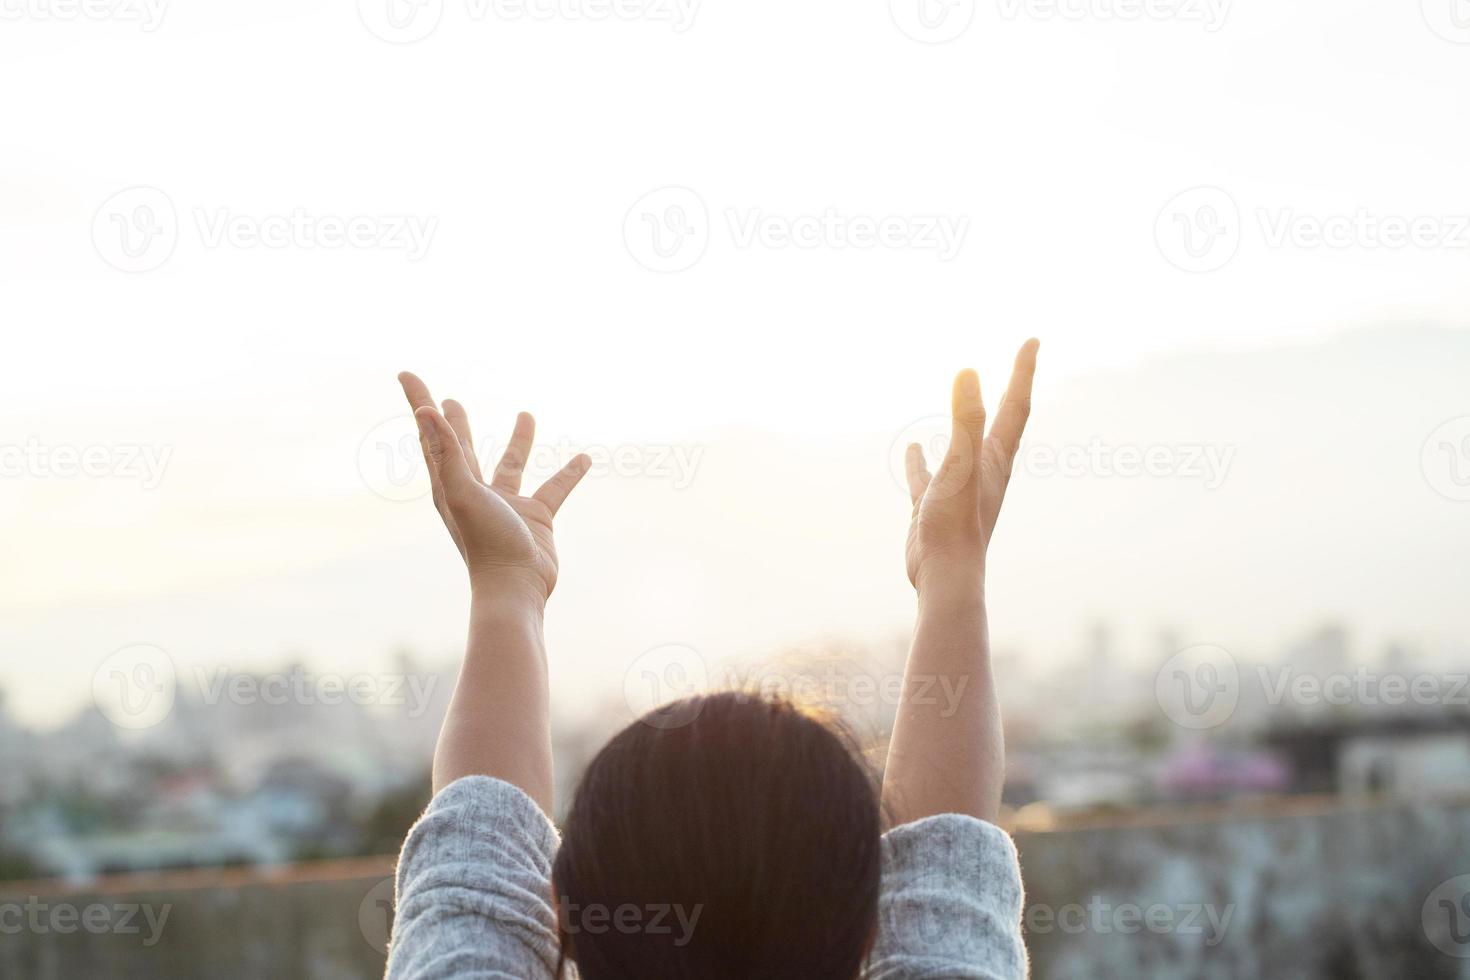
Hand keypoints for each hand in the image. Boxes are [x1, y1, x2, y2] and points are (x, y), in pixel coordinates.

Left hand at [398, 372, 590, 601]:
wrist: (516, 587)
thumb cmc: (484, 542)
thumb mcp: (462, 492)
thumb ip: (446, 453)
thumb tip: (424, 412)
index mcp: (449, 483)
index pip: (430, 432)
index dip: (417, 401)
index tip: (405, 373)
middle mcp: (474, 491)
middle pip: (460, 447)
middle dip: (453, 422)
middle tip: (448, 400)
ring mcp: (507, 504)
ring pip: (512, 463)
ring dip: (518, 440)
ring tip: (526, 414)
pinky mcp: (536, 516)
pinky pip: (555, 488)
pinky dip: (569, 473)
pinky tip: (584, 458)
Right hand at [904, 339, 1038, 594]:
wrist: (944, 578)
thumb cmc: (957, 524)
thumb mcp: (961, 464)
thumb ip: (966, 419)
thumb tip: (968, 371)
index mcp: (996, 459)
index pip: (1015, 406)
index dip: (1023, 372)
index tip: (1032, 341)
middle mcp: (984, 471)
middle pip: (1001, 422)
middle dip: (1010, 391)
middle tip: (1019, 364)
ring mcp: (960, 489)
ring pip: (966, 446)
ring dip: (967, 421)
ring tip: (963, 399)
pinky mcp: (936, 507)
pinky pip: (930, 475)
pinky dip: (923, 459)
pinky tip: (913, 448)